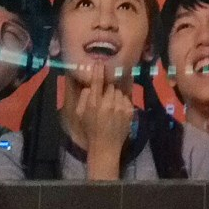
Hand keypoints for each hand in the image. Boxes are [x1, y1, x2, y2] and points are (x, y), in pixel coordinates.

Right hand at [62, 61, 134, 179]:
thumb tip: (89, 85)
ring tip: (112, 103)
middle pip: (111, 84)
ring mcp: (120, 107)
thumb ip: (83, 97)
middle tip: (105, 93)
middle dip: (108, 86)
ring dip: (116, 93)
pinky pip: (126, 98)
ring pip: (119, 90)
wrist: (105, 146)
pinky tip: (118, 108)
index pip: (97, 81)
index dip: (99, 70)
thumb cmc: (90, 129)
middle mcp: (108, 103)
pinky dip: (122, 100)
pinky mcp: (129, 111)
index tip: (100, 62)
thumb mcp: (80, 114)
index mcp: (94, 103)